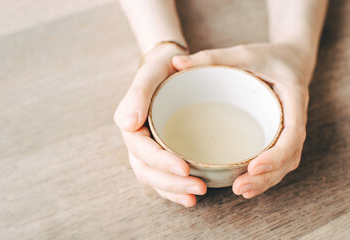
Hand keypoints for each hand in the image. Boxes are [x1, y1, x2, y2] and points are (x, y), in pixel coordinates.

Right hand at [114, 44, 206, 207]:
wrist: (171, 66)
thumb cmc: (162, 67)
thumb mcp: (151, 71)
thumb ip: (138, 94)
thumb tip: (128, 123)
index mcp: (129, 122)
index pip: (140, 149)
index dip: (160, 161)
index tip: (183, 167)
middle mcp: (136, 140)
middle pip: (146, 169)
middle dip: (170, 182)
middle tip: (198, 187)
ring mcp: (148, 149)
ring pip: (153, 178)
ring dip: (173, 190)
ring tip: (197, 195)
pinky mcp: (161, 154)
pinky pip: (163, 178)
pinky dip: (175, 191)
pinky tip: (191, 198)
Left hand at [172, 43, 311, 198]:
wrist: (290, 58)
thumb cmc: (266, 56)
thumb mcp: (241, 53)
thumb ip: (210, 58)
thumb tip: (174, 61)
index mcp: (292, 98)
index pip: (292, 134)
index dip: (276, 154)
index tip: (254, 166)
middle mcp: (295, 118)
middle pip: (289, 157)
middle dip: (267, 176)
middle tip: (240, 187)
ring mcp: (289, 130)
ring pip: (285, 163)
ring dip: (265, 181)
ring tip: (241, 190)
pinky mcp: (279, 136)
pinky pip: (278, 161)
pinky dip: (265, 175)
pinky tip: (245, 184)